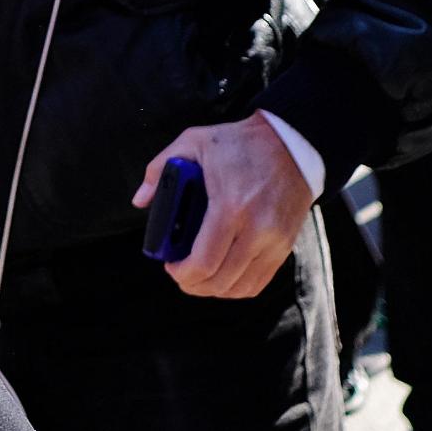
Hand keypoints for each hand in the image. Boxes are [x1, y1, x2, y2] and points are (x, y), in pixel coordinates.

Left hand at [132, 113, 315, 299]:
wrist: (291, 144)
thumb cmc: (239, 142)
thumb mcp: (194, 141)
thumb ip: (159, 168)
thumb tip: (140, 201)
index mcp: (230, 207)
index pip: (204, 261)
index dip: (182, 273)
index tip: (170, 266)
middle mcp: (256, 229)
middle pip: (221, 281)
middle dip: (194, 284)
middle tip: (180, 274)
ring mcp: (274, 241)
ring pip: (241, 287)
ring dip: (215, 289)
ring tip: (199, 277)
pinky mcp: (285, 245)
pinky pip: (260, 282)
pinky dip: (238, 287)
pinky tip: (223, 277)